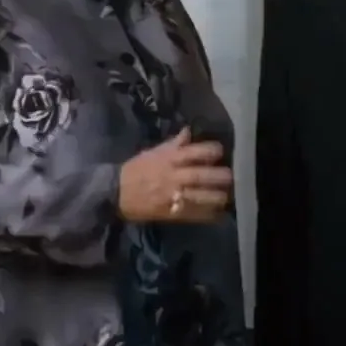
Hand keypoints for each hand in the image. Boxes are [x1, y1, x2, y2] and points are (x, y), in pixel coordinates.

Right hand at [118, 127, 232, 222]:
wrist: (115, 194)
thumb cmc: (135, 171)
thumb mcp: (152, 153)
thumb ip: (173, 144)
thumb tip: (189, 131)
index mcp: (168, 160)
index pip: (194, 152)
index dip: (211, 151)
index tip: (220, 151)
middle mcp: (173, 177)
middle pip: (200, 176)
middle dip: (219, 176)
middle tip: (230, 176)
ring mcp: (173, 196)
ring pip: (200, 197)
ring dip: (217, 197)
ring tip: (227, 196)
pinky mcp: (171, 213)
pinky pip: (194, 214)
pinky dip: (208, 214)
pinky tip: (219, 214)